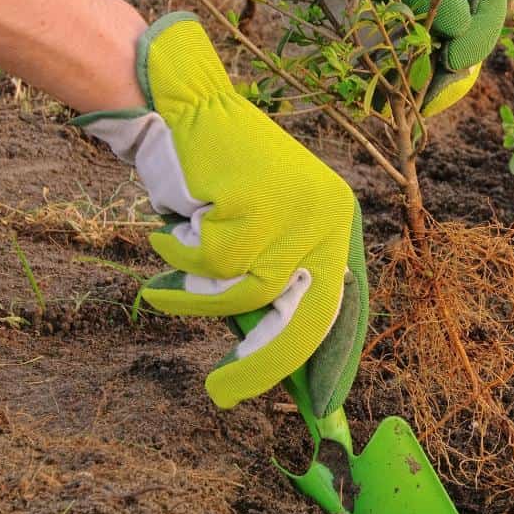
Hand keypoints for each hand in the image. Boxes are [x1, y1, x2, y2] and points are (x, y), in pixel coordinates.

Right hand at [74, 13, 368, 409]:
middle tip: (223, 394)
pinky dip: (178, 255)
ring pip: (245, 292)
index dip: (331, 360)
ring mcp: (293, 209)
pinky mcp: (253, 203)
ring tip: (168, 274)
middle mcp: (328, 216)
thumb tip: (277, 361)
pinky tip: (170, 227)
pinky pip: (209, 264)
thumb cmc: (216, 176)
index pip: (344, 307)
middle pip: (305, 316)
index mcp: (338, 222)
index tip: (321, 406)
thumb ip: (276, 281)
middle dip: (264, 365)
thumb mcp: (261, 230)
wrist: (181, 107)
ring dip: (196, 294)